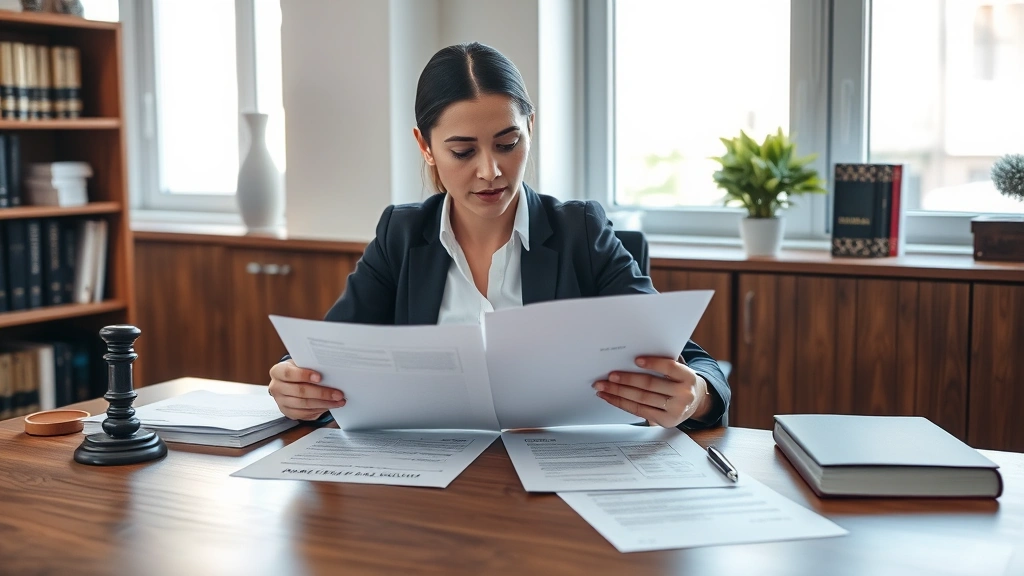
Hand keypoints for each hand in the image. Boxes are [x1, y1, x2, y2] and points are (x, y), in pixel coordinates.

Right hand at [268, 359, 345, 420]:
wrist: (288, 382)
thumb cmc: (298, 370)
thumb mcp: (300, 364)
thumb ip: (309, 365)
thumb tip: (330, 369)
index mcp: (277, 372)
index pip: (289, 373)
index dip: (304, 375)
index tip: (320, 377)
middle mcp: (276, 387)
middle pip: (300, 391)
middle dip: (322, 393)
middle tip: (338, 393)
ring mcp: (281, 402)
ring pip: (304, 404)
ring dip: (324, 403)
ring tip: (339, 401)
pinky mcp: (288, 412)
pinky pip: (305, 413)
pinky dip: (320, 410)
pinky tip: (330, 406)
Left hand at [592, 356, 710, 427]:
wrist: (696, 402)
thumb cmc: (680, 382)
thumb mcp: (679, 371)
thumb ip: (663, 367)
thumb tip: (631, 361)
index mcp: (688, 376)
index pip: (670, 367)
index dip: (653, 363)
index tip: (636, 360)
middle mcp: (684, 394)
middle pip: (650, 385)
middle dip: (626, 380)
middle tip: (609, 376)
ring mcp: (675, 410)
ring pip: (641, 399)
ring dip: (618, 392)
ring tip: (603, 387)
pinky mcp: (666, 421)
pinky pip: (639, 410)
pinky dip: (622, 403)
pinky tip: (610, 398)